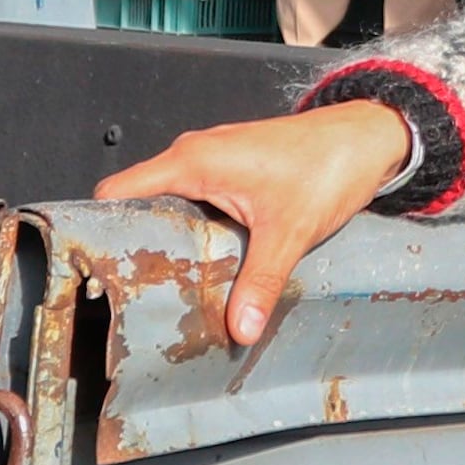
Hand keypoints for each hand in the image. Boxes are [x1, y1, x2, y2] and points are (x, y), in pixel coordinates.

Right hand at [94, 102, 414, 346]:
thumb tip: (238, 329)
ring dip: (167, 239)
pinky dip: (192, 229)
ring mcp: (212, 160)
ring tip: (167, 286)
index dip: (97, 229)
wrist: (370, 135)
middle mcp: (192, 155)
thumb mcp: (290, 232)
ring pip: (168, 204)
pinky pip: (194, 200)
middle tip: (134, 293)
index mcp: (191, 162)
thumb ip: (260, 282)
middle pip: (137, 204)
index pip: (116, 193)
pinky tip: (204, 261)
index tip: (94, 271)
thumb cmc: (329, 166)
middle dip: (134, 245)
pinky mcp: (231, 168)